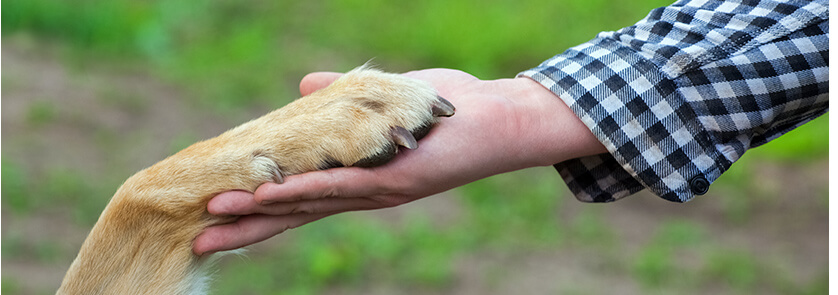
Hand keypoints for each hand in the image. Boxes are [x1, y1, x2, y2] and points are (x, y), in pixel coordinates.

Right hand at [193, 69, 605, 254]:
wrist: (498, 119)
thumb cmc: (443, 110)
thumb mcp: (382, 100)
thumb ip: (341, 99)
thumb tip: (302, 88)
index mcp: (355, 177)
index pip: (296, 195)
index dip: (256, 205)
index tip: (213, 214)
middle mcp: (361, 193)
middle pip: (293, 213)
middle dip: (245, 227)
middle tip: (195, 240)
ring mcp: (377, 190)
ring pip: (308, 203)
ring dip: (260, 212)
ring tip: (213, 221)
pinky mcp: (395, 180)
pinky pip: (342, 184)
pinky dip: (305, 190)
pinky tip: (272, 196)